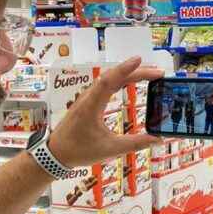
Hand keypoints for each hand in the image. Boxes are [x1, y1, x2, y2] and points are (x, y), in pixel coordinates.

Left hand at [48, 57, 163, 167]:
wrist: (55, 154)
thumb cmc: (79, 151)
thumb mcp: (109, 149)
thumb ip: (135, 143)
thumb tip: (158, 139)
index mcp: (91, 106)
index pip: (109, 81)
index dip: (125, 69)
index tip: (139, 60)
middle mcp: (89, 97)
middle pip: (113, 77)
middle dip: (136, 72)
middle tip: (158, 73)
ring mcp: (88, 98)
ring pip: (110, 79)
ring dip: (129, 74)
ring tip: (148, 74)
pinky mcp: (88, 101)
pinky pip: (106, 85)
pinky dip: (120, 80)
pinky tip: (129, 81)